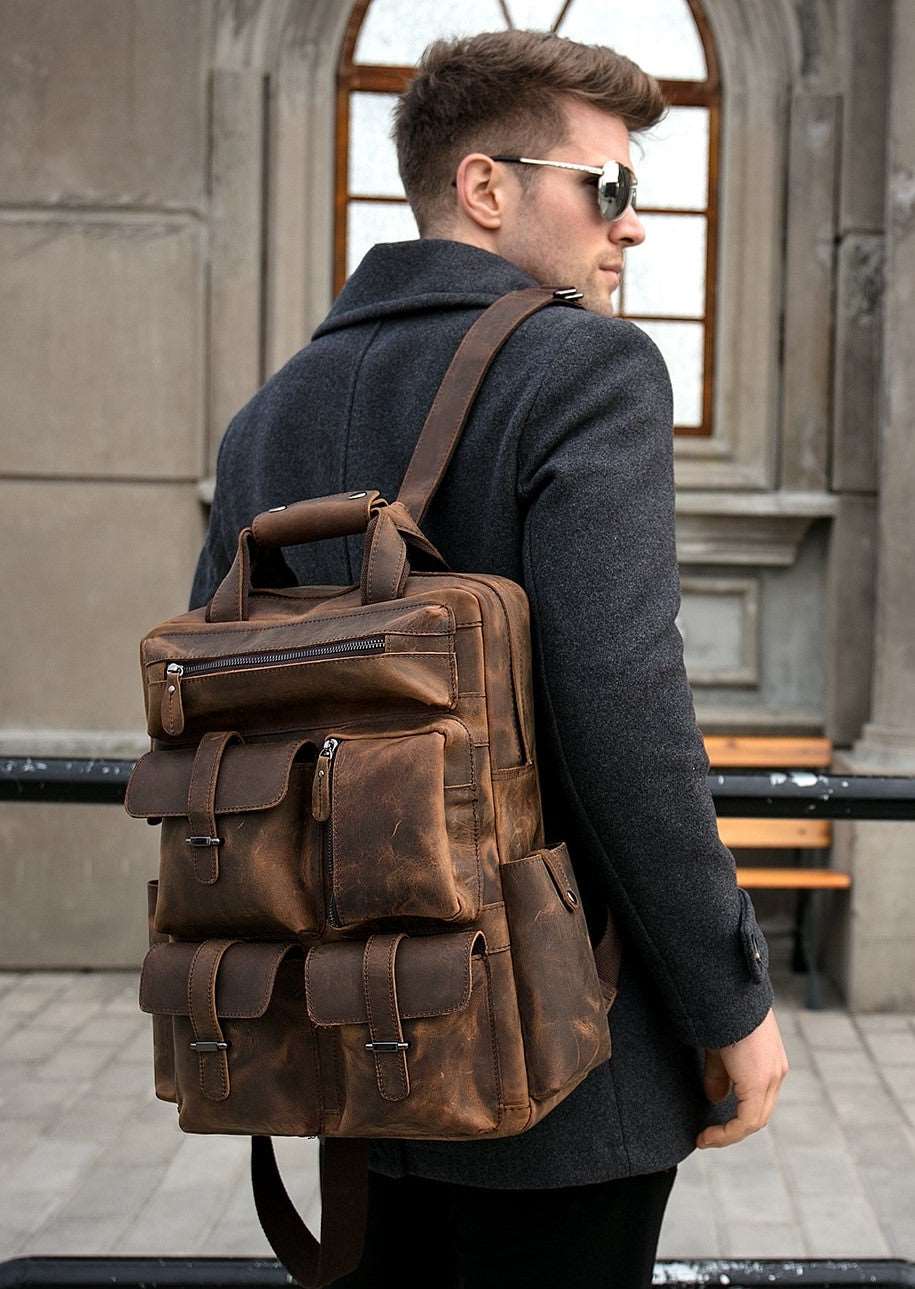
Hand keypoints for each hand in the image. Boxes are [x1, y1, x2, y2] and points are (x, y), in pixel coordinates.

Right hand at [696, 1007, 788, 1147]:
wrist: (728, 994)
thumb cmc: (722, 1013)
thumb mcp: (720, 1048)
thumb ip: (720, 1074)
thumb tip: (716, 1098)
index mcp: (770, 1063)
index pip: (758, 1099)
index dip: (737, 1117)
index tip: (713, 1124)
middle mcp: (776, 1073)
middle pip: (758, 1114)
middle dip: (732, 1129)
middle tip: (708, 1136)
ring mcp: (771, 1077)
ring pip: (754, 1120)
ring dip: (729, 1133)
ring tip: (706, 1139)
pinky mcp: (760, 1081)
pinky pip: (747, 1120)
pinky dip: (728, 1132)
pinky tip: (708, 1136)